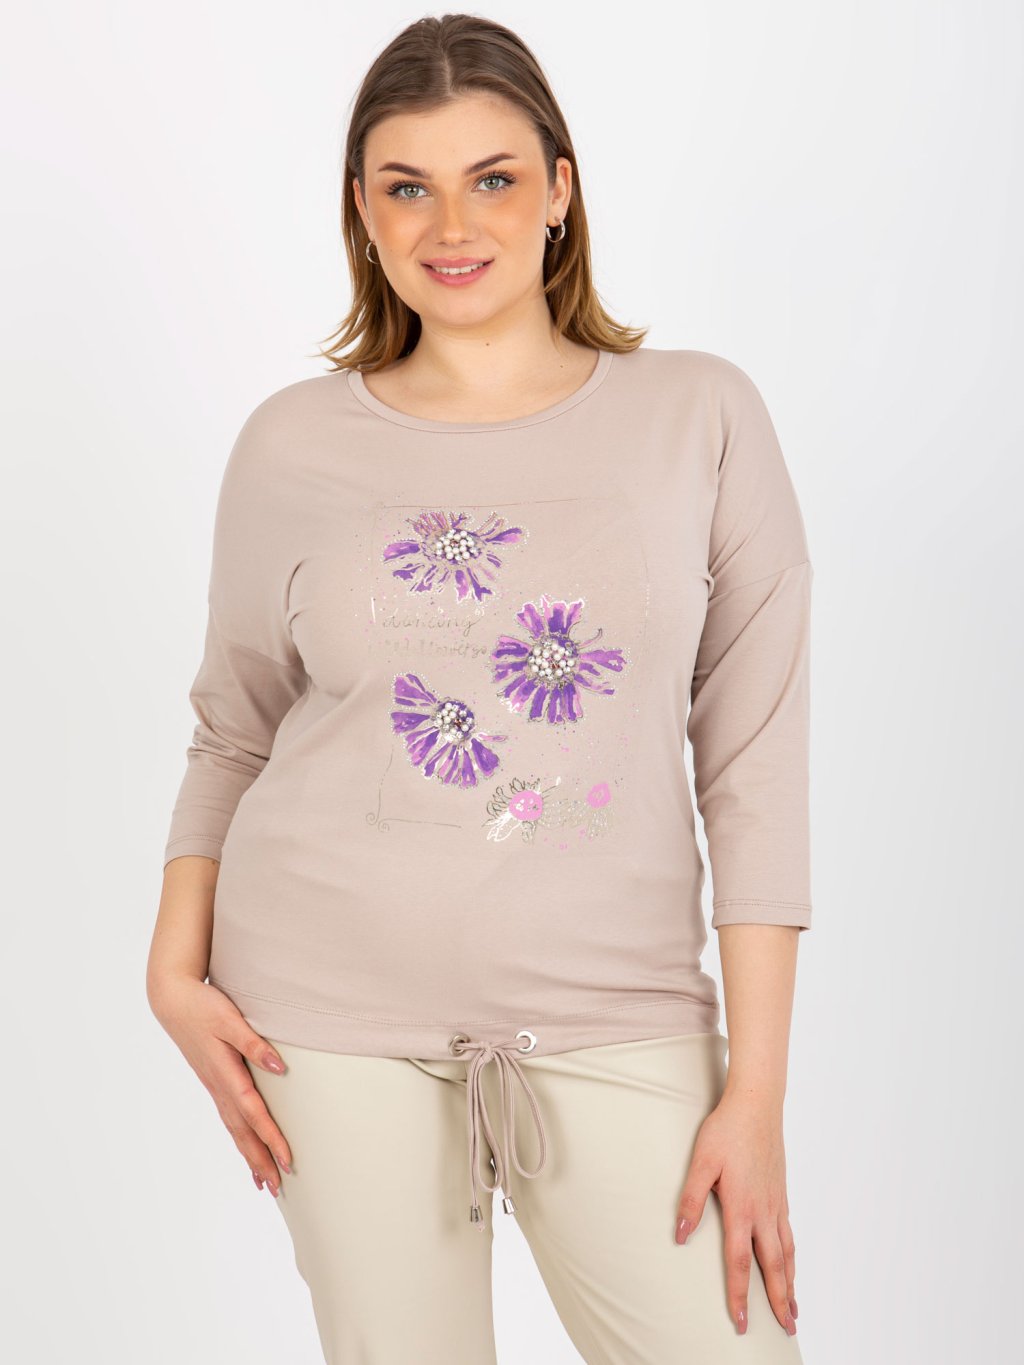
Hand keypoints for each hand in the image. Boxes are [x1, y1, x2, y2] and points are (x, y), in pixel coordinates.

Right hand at [149, 973, 292, 1196]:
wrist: (173, 1000)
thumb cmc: (203, 1007)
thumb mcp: (231, 1020)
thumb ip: (255, 1044)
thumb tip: (281, 1067)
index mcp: (225, 1074)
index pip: (254, 1114)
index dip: (271, 1138)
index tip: (287, 1161)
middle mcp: (218, 1086)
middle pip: (242, 1132)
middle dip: (260, 1160)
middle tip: (277, 1188)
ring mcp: (214, 1086)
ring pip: (234, 1129)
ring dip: (249, 1154)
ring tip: (264, 1182)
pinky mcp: (212, 1081)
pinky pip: (228, 1117)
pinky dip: (239, 1137)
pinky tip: (246, 1146)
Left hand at [673, 1093, 798, 1337]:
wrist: (757, 1105)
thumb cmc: (726, 1130)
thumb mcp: (701, 1161)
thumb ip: (691, 1199)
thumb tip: (681, 1235)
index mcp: (742, 1208)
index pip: (739, 1263)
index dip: (739, 1295)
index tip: (741, 1323)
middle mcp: (764, 1211)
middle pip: (773, 1266)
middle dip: (777, 1300)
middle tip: (786, 1330)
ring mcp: (776, 1203)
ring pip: (787, 1253)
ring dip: (790, 1283)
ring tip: (793, 1309)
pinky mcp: (781, 1193)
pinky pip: (790, 1234)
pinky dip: (793, 1257)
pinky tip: (791, 1264)